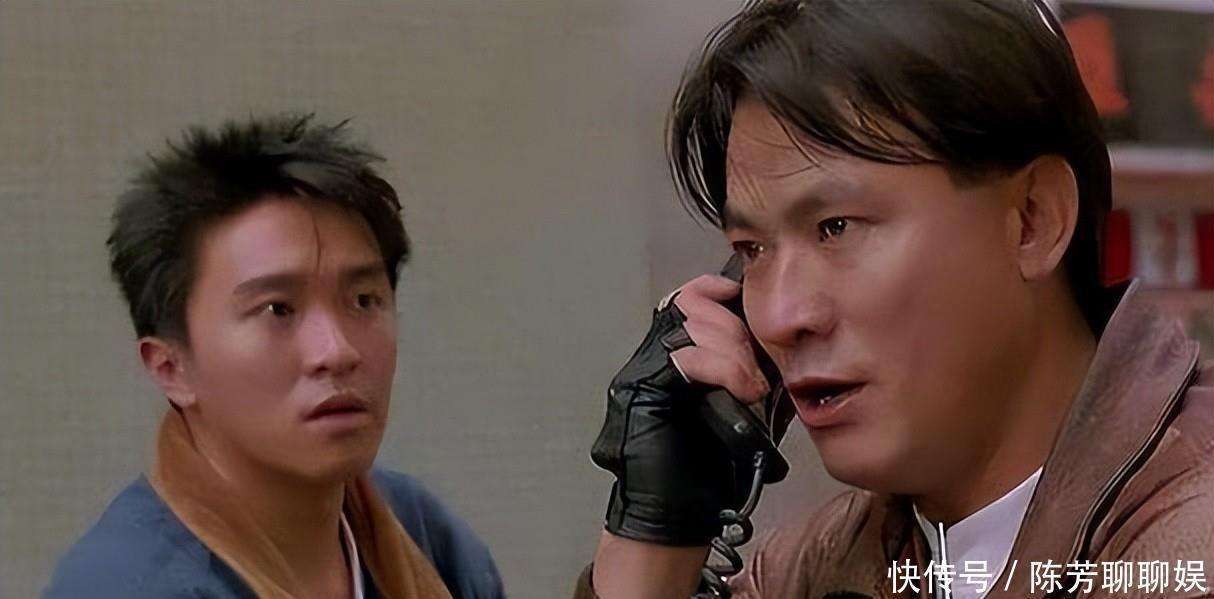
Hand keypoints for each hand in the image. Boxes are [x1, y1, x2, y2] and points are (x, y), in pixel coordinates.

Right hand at [589, 274, 768, 546]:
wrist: (678, 514)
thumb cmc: (708, 470)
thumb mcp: (747, 408)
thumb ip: (755, 372)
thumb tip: (792, 346)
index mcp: (677, 354)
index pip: (693, 295)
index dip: (724, 294)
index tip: (757, 313)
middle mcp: (654, 356)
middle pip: (693, 301)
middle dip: (737, 326)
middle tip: (758, 367)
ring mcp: (644, 372)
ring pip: (690, 324)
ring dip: (734, 350)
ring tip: (752, 385)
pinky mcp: (641, 391)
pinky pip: (684, 357)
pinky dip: (723, 369)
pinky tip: (744, 390)